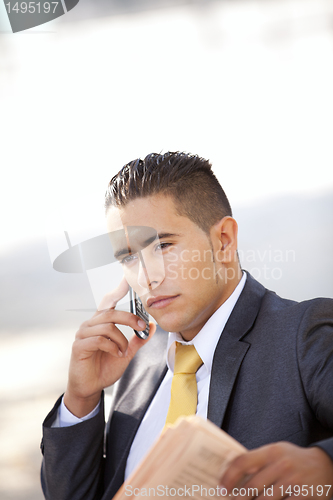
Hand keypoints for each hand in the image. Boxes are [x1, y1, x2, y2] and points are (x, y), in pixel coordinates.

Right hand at [64, 277, 155, 416]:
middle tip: (142, 327)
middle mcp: (90, 324)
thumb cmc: (104, 367)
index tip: (127, 279)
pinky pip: (100, 340)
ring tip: (124, 352)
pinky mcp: (79, 346)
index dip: (117, 289)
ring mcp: (83, 334)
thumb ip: (138, 339)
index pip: (108, 301)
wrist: (91, 386)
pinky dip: (113, 347)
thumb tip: (151, 326)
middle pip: (111, 313)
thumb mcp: (127, 352)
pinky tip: (117, 354)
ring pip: (107, 327)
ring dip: (121, 340)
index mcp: (101, 322)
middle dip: (130, 318)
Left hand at [220, 442, 332, 499]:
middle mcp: (281, 464)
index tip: (221, 487)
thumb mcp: (276, 452)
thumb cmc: (294, 459)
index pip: (243, 462)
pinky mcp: (302, 496)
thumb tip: (233, 472)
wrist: (325, 465)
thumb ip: (258, 460)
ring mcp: (292, 481)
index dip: (228, 476)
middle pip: (252, 486)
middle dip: (238, 498)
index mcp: (271, 451)